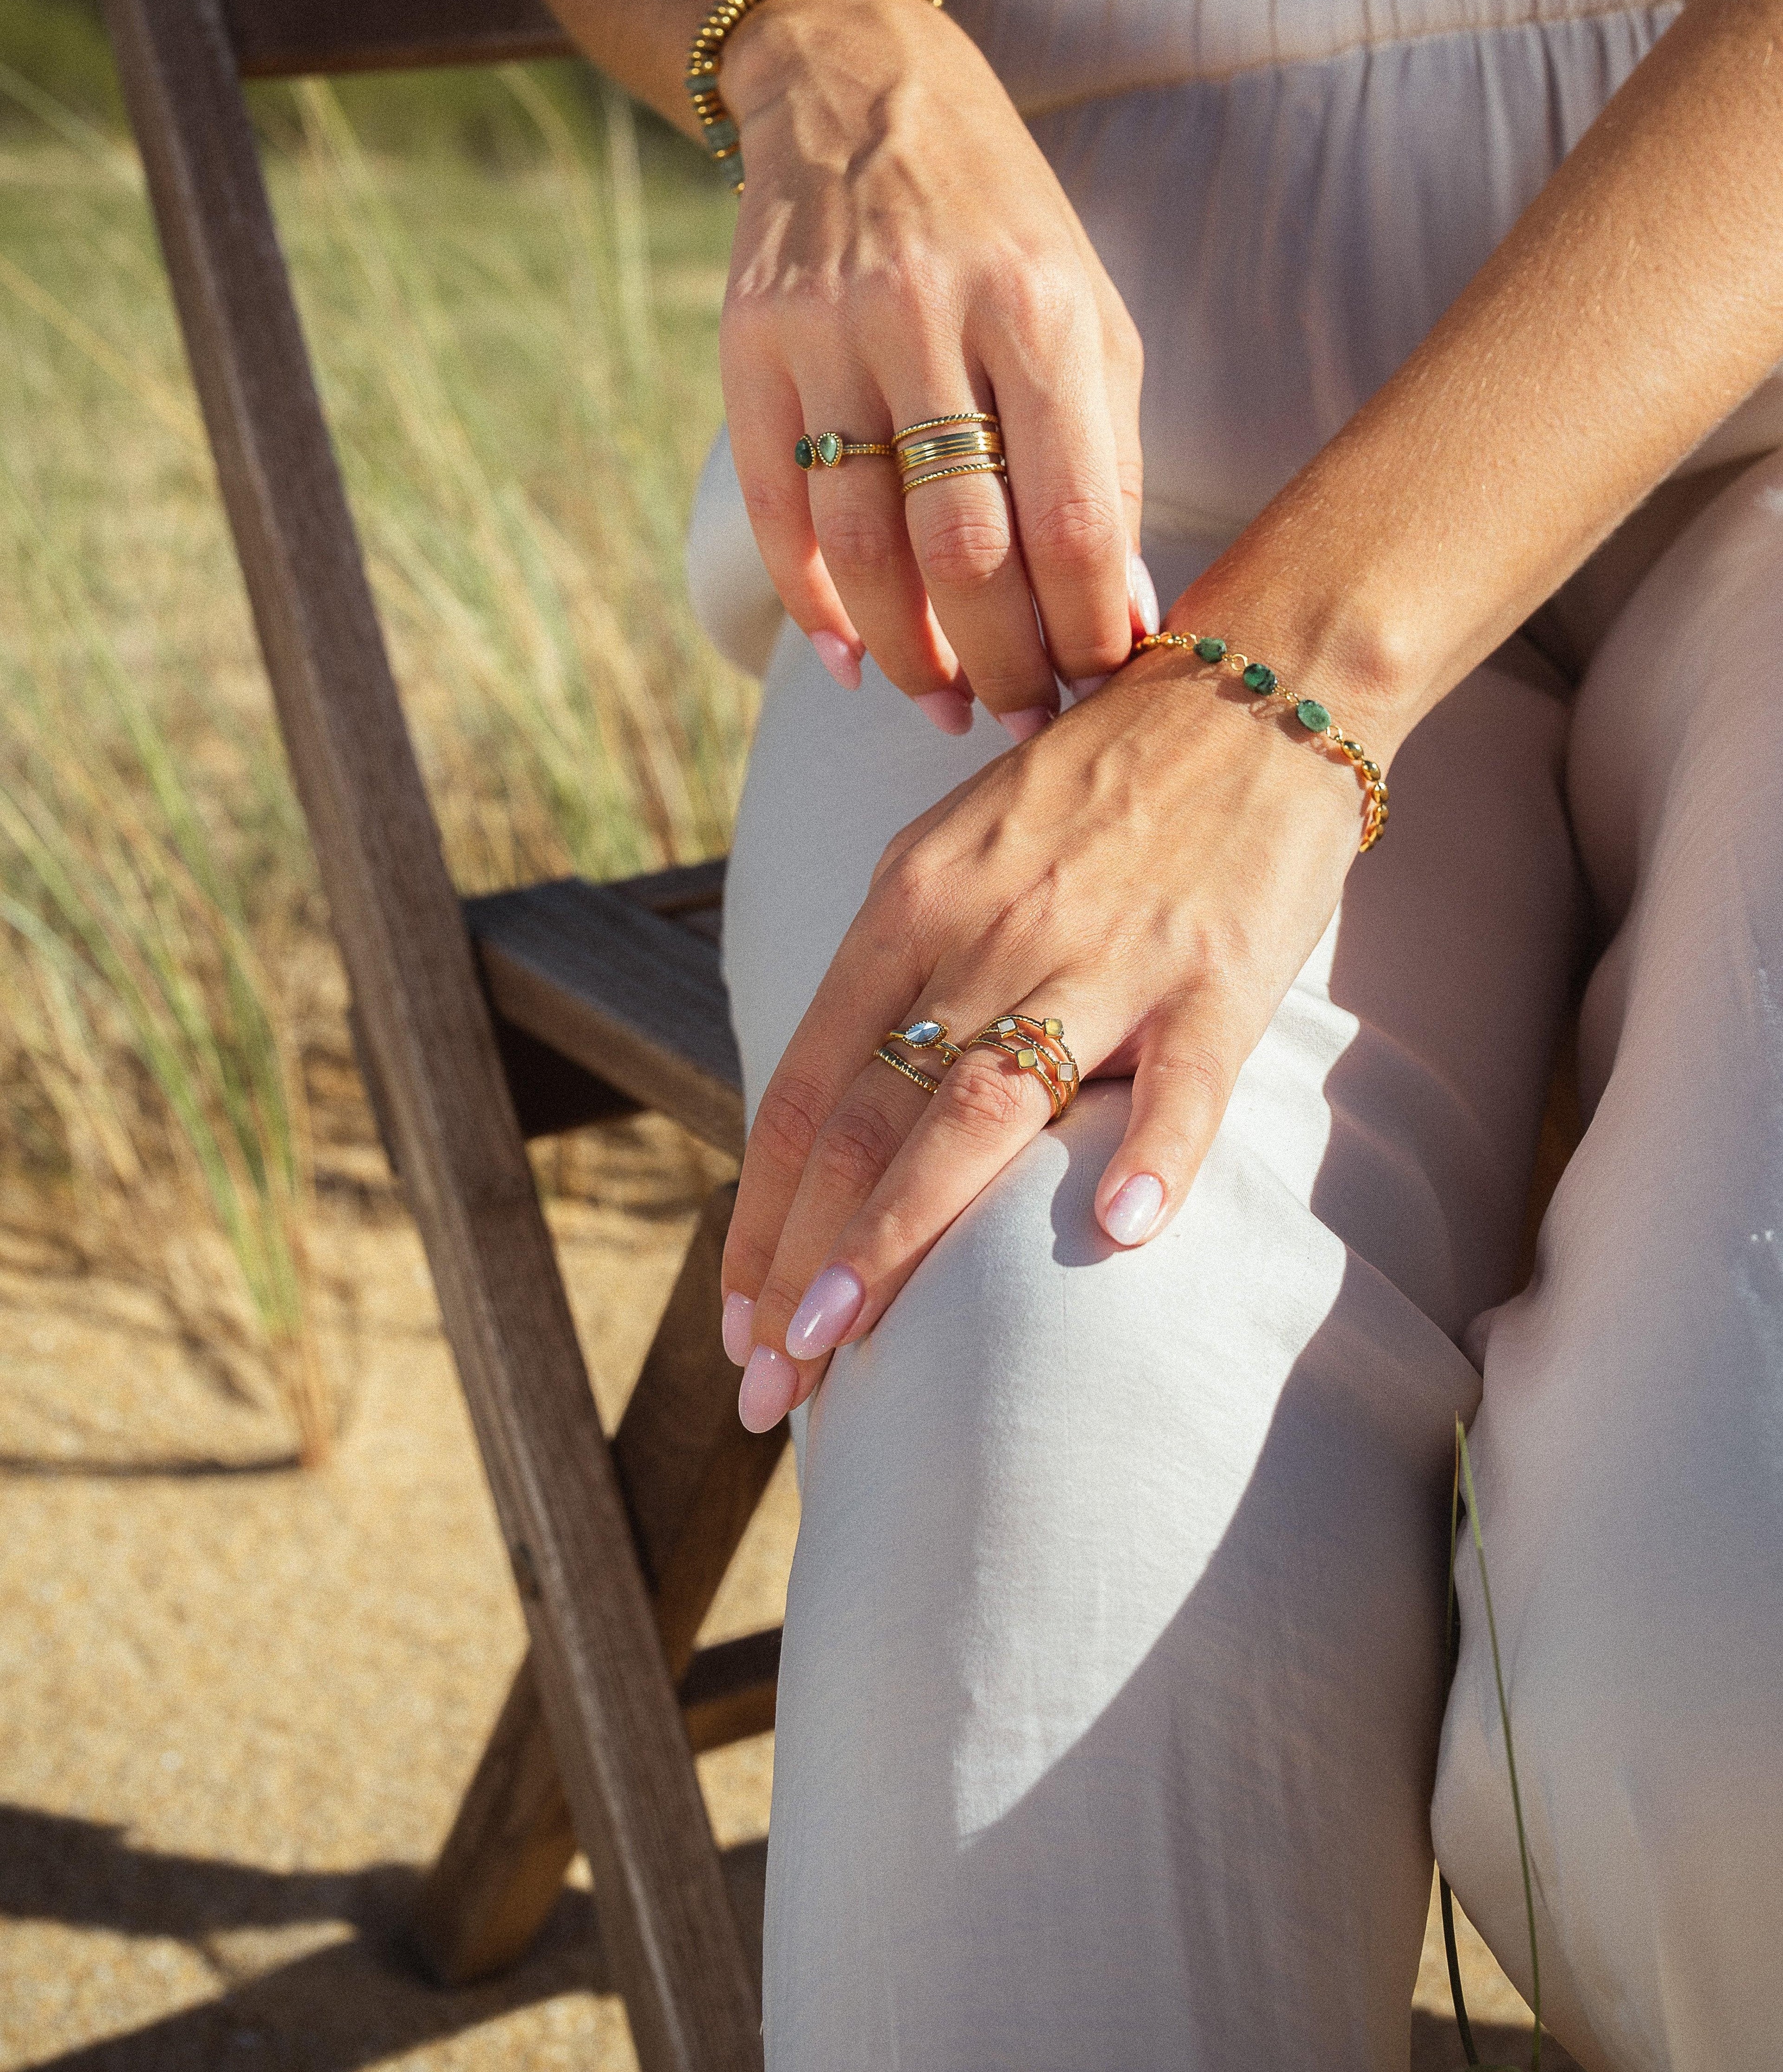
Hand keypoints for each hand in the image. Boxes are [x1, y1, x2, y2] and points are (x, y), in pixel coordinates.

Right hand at [718, 0, 1146, 737]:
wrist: (861, 91)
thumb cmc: (1005, 226)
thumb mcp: (1091, 315)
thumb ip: (1111, 461)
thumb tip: (1122, 613)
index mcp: (1038, 311)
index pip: (1071, 517)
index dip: (1088, 627)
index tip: (1103, 690)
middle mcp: (928, 318)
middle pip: (963, 550)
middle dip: (1002, 662)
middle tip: (1024, 722)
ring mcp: (827, 333)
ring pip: (863, 546)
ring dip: (908, 653)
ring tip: (947, 704)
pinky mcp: (748, 346)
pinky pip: (777, 509)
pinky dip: (813, 604)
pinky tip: (853, 658)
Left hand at [718, 640, 1393, 1430]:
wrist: (1254, 686)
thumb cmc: (1099, 789)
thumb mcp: (960, 851)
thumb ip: (904, 971)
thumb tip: (841, 1112)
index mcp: (912, 902)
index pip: (805, 1089)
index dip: (760, 1213)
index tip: (735, 1322)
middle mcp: (988, 931)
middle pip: (868, 1119)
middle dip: (803, 1263)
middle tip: (768, 1384)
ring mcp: (1105, 955)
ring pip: (982, 1110)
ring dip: (902, 1235)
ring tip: (844, 1343)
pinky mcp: (1217, 974)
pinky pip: (1181, 1081)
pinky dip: (1150, 1156)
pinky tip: (1115, 1235)